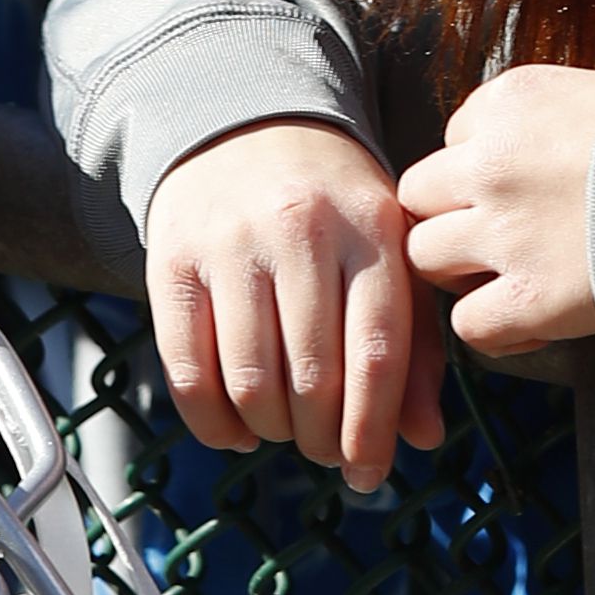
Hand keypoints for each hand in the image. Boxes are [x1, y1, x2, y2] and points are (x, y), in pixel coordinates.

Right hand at [143, 118, 444, 490]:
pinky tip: (237, 430)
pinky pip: (187, 370)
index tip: (369, 472)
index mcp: (371, 229)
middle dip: (322, 439)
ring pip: (250, 382)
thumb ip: (415, 344)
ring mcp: (231, 244)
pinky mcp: (174, 259)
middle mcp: (300, 231)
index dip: (372, 430)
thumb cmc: (338, 206)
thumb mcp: (392, 253)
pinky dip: (213, 423)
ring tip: (286, 431)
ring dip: (272, 431)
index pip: (377, 352)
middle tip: (327, 451)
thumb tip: (421, 438)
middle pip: (312, 378)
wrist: (251, 122)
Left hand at [401, 63, 594, 356]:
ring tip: (510, 278)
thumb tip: (547, 149)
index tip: (526, 187)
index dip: (485, 169)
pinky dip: (495, 328)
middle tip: (499, 239)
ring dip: (460, 271)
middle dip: (452, 216)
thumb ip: (554, 122)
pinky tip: (534, 322)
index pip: (458, 138)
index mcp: (509, 102)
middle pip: (420, 193)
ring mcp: (503, 232)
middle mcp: (490, 162)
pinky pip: (469, 324)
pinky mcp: (529, 297)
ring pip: (426, 256)